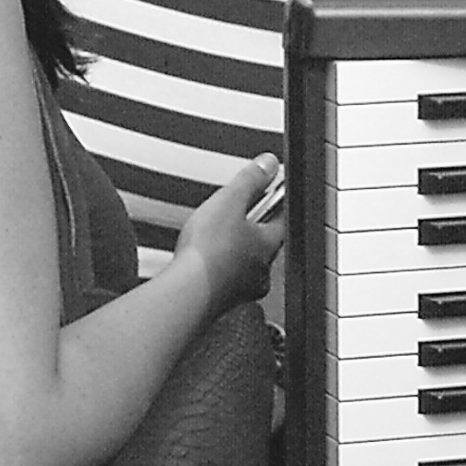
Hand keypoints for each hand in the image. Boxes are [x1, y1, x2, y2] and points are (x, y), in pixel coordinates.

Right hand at [173, 153, 287, 310]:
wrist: (185, 294)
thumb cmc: (208, 253)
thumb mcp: (229, 202)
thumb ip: (250, 180)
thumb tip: (269, 164)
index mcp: (268, 244)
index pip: (281, 218)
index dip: (273, 202)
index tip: (270, 191)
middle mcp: (260, 270)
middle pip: (262, 242)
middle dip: (252, 228)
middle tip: (240, 214)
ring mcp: (241, 289)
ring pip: (244, 264)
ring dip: (234, 250)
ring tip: (218, 238)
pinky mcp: (220, 302)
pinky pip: (225, 280)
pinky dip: (218, 270)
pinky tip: (204, 264)